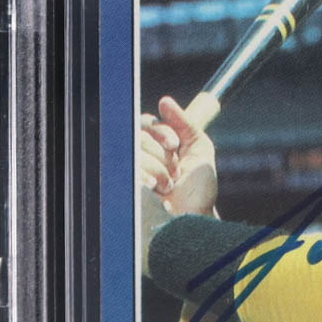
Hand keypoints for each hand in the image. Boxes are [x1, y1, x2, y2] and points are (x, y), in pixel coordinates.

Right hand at [138, 96, 217, 216]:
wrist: (193, 219)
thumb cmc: (198, 190)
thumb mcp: (199, 149)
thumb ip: (185, 123)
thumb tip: (165, 102)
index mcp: (155, 145)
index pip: (145, 123)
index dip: (160, 131)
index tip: (174, 145)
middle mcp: (140, 156)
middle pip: (140, 136)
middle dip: (163, 155)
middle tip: (174, 173)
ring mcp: (129, 172)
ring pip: (136, 152)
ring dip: (158, 170)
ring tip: (167, 186)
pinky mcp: (122, 186)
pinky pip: (129, 168)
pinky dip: (145, 177)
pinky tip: (154, 189)